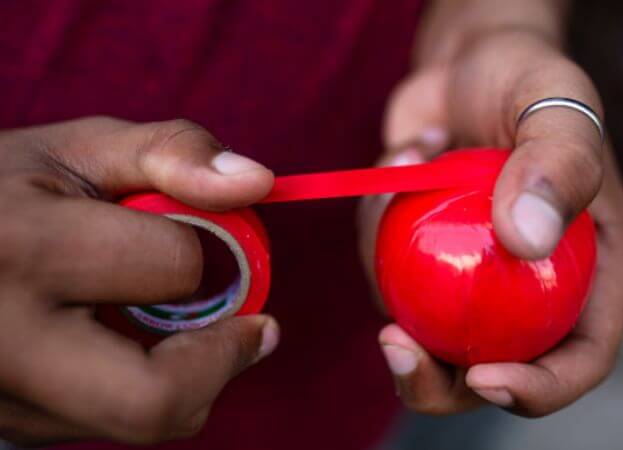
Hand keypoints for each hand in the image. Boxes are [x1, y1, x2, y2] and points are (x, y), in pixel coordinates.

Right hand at [0, 117, 278, 445]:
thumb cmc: (5, 190)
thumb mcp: (80, 151)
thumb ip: (174, 154)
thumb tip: (258, 180)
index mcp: (20, 249)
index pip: (172, 270)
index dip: (210, 251)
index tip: (215, 244)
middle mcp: (4, 344)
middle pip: (156, 400)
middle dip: (219, 360)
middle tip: (239, 329)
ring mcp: (0, 400)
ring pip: (142, 421)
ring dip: (186, 374)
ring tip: (161, 319)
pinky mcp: (9, 425)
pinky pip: (109, 424)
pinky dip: (141, 387)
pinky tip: (116, 342)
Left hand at [359, 28, 622, 414]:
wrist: (472, 57)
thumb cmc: (528, 76)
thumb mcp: (557, 104)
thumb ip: (557, 166)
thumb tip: (526, 243)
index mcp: (592, 269)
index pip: (580, 357)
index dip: (540, 388)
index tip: (485, 376)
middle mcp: (534, 284)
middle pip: (495, 368)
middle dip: (440, 378)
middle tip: (395, 345)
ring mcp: (476, 276)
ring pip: (429, 332)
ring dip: (391, 286)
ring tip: (397, 186)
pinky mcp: (426, 255)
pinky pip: (388, 275)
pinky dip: (376, 228)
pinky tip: (404, 158)